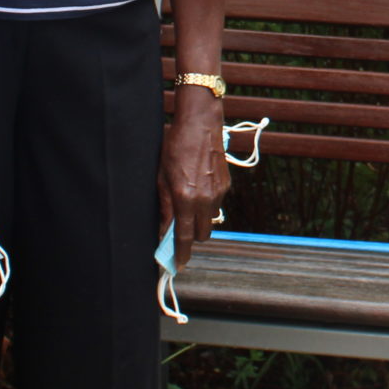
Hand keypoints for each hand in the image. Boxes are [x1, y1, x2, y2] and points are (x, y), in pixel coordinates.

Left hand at [161, 86, 232, 255]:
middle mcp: (205, 200)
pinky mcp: (227, 185)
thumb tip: (163, 229)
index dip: (181, 254)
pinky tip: (198, 186)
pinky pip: (217, 204)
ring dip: (200, 220)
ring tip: (188, 202)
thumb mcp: (161, 177)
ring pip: (210, 220)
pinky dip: (207, 204)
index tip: (178, 265)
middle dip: (191, 237)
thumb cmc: (175, 146)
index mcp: (186, 198)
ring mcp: (219, 193)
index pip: (184, 237)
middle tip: (179, 230)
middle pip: (202, 235)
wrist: (200, 124)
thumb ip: (164, 206)